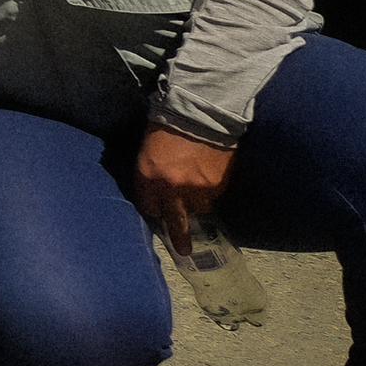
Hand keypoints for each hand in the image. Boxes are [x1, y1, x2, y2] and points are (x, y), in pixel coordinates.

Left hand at [132, 125, 235, 253]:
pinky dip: (210, 192)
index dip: (154, 210)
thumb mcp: (147, 151)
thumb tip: (157, 191)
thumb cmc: (165, 126)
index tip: (158, 213)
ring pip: (198, 210)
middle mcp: (171, 190)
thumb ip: (151, 175)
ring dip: (197, 206)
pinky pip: (213, 197)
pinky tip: (209, 179)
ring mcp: (196, 190)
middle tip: (184, 251)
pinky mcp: (218, 186)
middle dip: (179, 238)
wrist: (199, 115)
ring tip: (198, 196)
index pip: (149, 208)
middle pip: (176, 223)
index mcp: (147, 179)